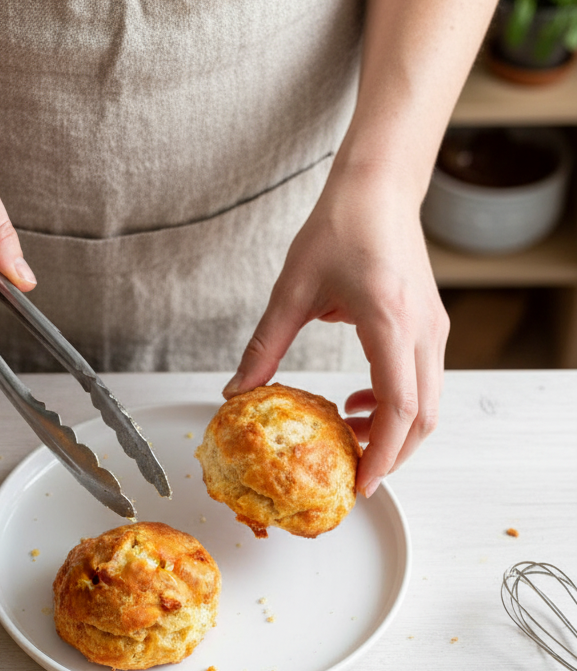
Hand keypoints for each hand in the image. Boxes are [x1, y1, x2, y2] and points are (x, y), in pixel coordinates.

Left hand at [223, 162, 447, 495]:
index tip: (361, 483)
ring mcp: (433, 329)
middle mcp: (422, 331)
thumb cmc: (340, 227)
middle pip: (422, 418)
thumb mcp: (292, 291)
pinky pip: (424, 382)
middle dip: (392, 455)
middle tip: (355, 474)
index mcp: (390, 323)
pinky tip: (359, 404)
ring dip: (395, 431)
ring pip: (428, 403)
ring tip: (351, 436)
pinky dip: (398, 406)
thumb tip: (236, 392)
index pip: (399, 408)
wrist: (380, 187)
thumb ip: (264, 347)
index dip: (382, 454)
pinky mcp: (431, 326)